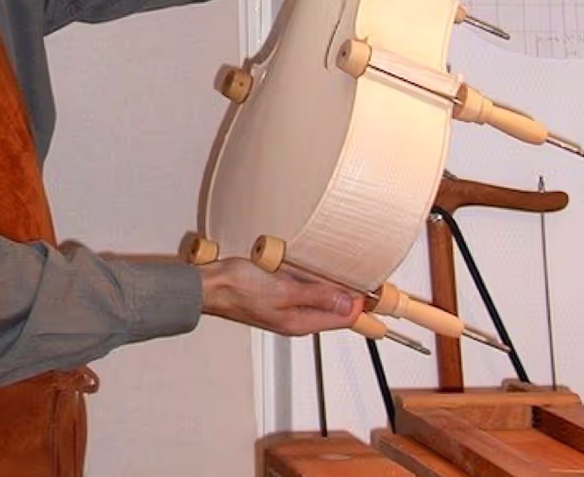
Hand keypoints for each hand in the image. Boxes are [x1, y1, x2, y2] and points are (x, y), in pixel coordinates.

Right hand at [198, 257, 361, 335]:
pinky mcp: (274, 294)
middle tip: (363, 273)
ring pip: (317, 295)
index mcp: (300, 321)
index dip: (362, 303)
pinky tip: (306, 263)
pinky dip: (307, 276)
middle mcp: (295, 318)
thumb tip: (348, 304)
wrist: (207, 285)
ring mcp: (284, 306)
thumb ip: (316, 296)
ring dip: (326, 283)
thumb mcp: (282, 290)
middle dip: (347, 293)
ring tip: (340, 266)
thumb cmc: (238, 288)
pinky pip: (300, 287)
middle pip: (332, 308)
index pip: (343, 317)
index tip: (376, 287)